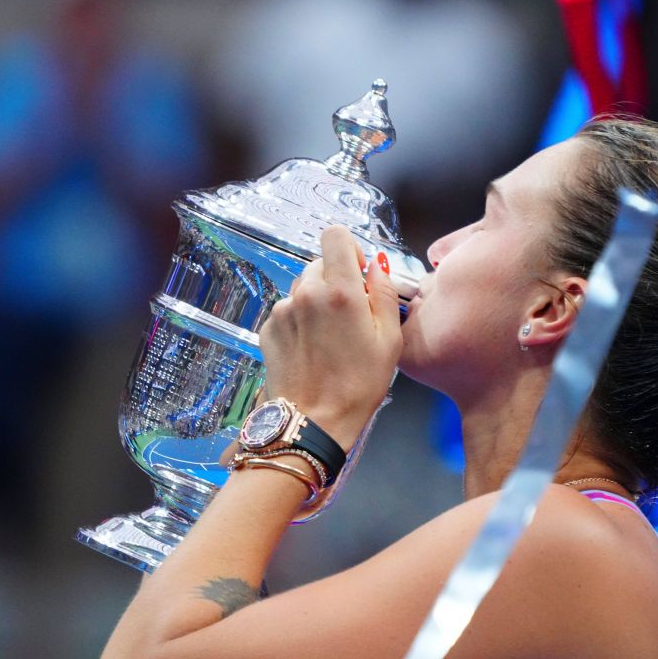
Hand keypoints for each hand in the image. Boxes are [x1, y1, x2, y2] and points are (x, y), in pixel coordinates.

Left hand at [259, 226, 401, 449]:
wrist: (312, 423)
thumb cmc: (358, 386)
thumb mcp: (389, 340)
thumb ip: (385, 294)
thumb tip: (375, 267)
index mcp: (339, 290)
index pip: (335, 235)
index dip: (349, 248)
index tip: (358, 272)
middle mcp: (306, 293)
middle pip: (320, 263)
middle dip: (336, 280)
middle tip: (350, 316)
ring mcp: (282, 310)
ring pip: (303, 288)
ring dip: (317, 301)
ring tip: (330, 338)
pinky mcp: (268, 328)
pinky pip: (288, 310)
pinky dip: (300, 321)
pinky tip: (311, 349)